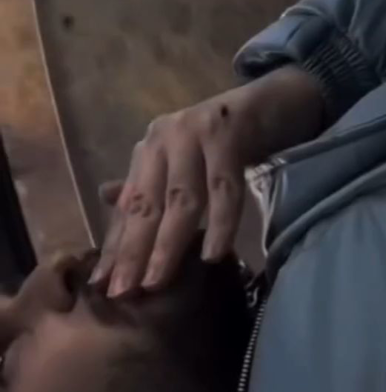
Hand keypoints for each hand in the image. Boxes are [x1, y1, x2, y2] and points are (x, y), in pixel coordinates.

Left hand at [92, 66, 323, 297]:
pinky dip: (219, 223)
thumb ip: (153, 184)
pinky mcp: (228, 132)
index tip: (102, 286)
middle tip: (124, 292)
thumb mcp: (186, 162)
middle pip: (146, 203)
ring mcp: (195, 132)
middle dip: (133, 250)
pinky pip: (223, 188)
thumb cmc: (231, 138)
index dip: (117, 246)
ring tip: (157, 281)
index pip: (129, 205)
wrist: (276, 100)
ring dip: (168, 243)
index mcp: (152, 148)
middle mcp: (165, 137)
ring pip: (181, 199)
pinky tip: (213, 253)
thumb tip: (110, 205)